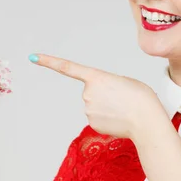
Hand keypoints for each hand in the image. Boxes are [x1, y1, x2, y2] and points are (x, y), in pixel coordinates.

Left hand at [30, 54, 164, 139]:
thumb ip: (108, 85)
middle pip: (91, 91)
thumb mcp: (125, 81)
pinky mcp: (92, 124)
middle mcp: (87, 93)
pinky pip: (97, 117)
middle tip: (121, 98)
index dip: (49, 61)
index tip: (34, 57)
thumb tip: (101, 98)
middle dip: (104, 94)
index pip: (67, 67)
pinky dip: (108, 118)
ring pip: (94, 105)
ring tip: (122, 108)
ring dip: (107, 107)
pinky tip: (119, 118)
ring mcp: (88, 109)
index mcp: (96, 77)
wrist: (146, 120)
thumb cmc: (141, 98)